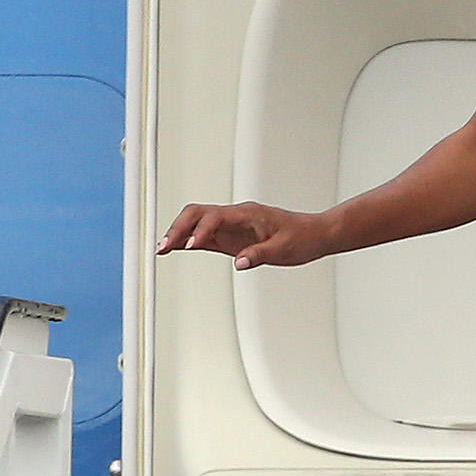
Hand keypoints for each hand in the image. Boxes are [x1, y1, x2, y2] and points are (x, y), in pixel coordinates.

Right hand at [156, 201, 332, 269]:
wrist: (314, 234)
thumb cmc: (302, 237)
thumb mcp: (284, 249)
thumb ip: (260, 254)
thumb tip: (240, 262)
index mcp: (247, 214)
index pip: (215, 216)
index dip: (200, 230)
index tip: (189, 246)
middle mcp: (236, 216)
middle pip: (198, 213)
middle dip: (178, 227)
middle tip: (164, 246)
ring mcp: (231, 225)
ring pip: (197, 222)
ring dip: (179, 233)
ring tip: (161, 249)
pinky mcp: (231, 237)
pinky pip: (204, 235)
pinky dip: (188, 241)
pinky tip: (175, 249)